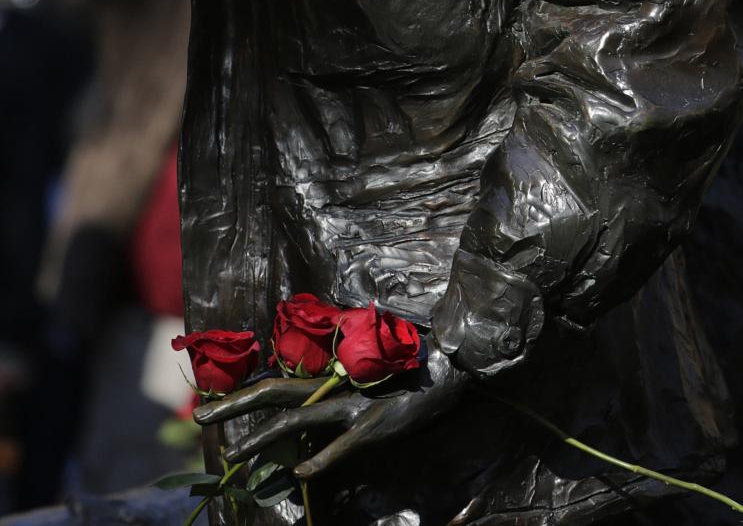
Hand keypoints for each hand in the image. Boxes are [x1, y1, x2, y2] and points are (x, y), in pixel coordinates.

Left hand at [194, 340, 466, 480]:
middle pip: (276, 392)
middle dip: (235, 405)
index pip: (277, 382)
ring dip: (265, 437)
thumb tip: (311, 406)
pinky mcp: (376, 423)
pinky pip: (343, 444)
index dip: (243, 392)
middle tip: (198, 416)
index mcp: (330, 377)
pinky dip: (322, 459)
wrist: (446, 365)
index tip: (210, 403)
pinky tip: (301, 475)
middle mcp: (335, 387)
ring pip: (300, 418)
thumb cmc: (407, 368)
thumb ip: (339, 386)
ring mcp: (353, 405)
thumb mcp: (367, 376)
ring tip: (234, 454)